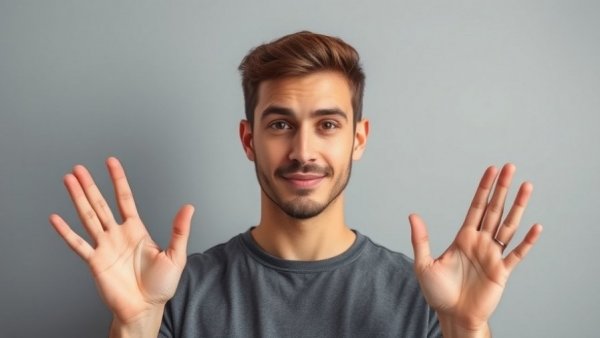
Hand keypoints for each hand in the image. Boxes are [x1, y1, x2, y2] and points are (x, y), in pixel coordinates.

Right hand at [49, 157, 193, 323]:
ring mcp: (105, 247)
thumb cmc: (161, 285)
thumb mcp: (176, 255)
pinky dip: (66, 232)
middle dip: (90, 185)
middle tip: (79, 168)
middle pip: (101, 204)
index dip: (118, 180)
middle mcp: (118, 235)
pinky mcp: (95, 262)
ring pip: (88, 217)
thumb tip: (189, 207)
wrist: (146, 309)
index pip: (125, 198)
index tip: (111, 162)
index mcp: (136, 230)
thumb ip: (179, 230)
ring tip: (68, 180)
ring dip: (77, 199)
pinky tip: (56, 218)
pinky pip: (78, 244)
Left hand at [409, 164, 541, 332]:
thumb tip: (412, 215)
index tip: (491, 170)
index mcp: (463, 238)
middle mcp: (481, 242)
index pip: (476, 207)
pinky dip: (527, 242)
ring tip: (526, 186)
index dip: (483, 189)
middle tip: (510, 167)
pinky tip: (535, 227)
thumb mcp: (424, 264)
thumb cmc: (438, 292)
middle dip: (501, 189)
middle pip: (494, 210)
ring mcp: (493, 256)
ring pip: (508, 226)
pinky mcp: (501, 272)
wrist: (453, 316)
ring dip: (518, 207)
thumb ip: (420, 239)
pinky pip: (517, 254)